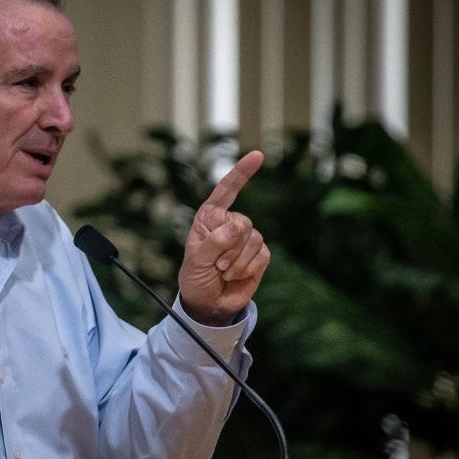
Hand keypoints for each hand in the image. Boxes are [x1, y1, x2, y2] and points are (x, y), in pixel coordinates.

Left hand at [178, 150, 269, 325]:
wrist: (208, 303)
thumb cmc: (196, 277)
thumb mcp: (197, 260)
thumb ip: (215, 241)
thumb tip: (239, 226)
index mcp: (210, 217)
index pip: (227, 190)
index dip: (242, 172)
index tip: (258, 155)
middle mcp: (230, 223)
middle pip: (243, 223)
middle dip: (229, 248)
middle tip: (216, 264)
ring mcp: (247, 238)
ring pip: (254, 241)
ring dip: (237, 262)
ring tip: (222, 271)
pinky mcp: (260, 255)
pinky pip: (262, 255)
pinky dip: (247, 269)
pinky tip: (235, 276)